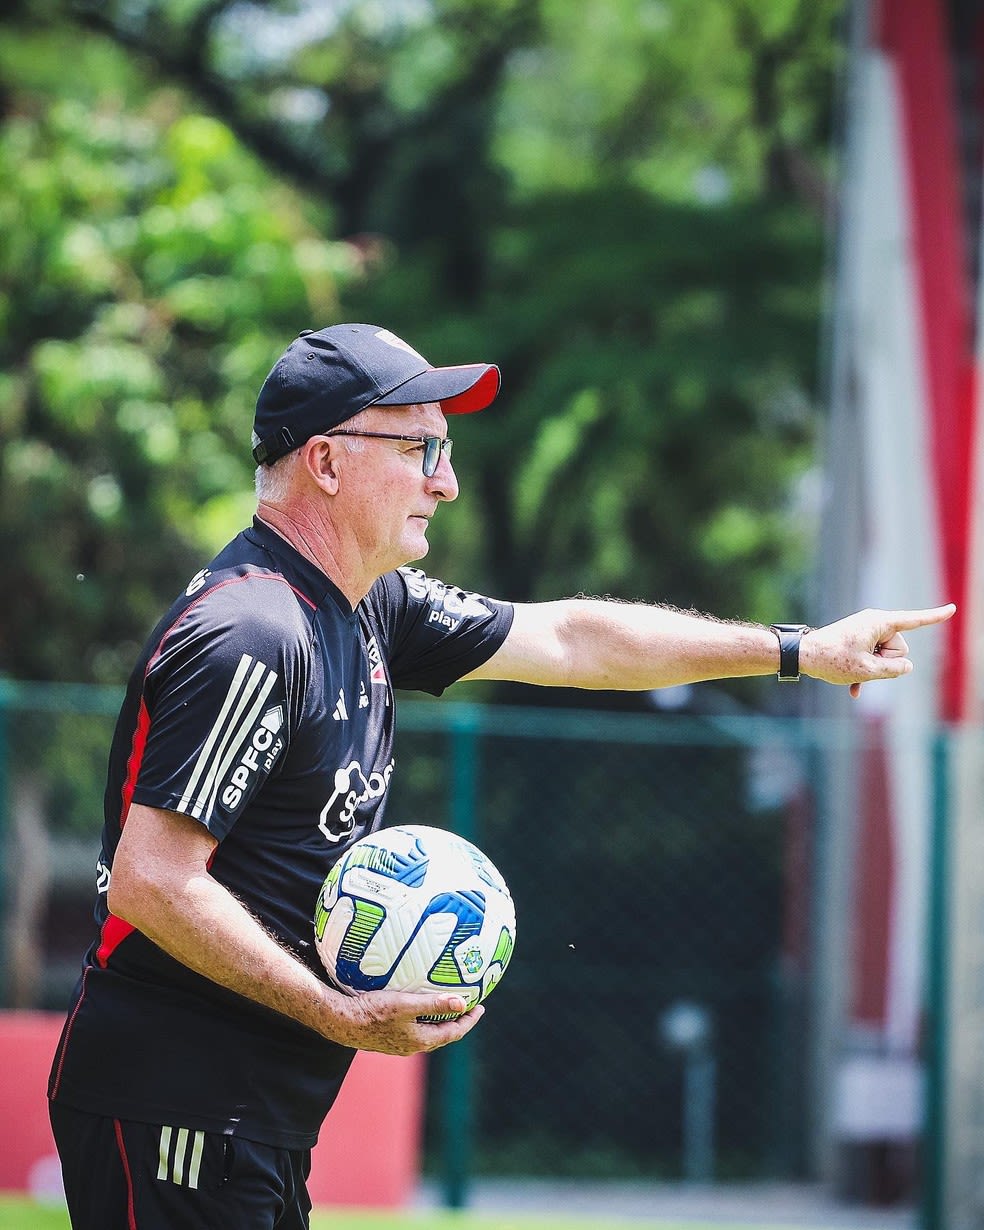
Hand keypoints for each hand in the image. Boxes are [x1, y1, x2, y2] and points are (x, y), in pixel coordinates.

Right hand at [320, 987, 484, 1054]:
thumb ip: (433, 1004)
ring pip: (429, 1034)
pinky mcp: (388, 1039)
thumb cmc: (373, 1011)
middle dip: (458, 1021)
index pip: (454, 1032)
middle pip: (443, 1035)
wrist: (341, 1022)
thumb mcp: (405, 1004)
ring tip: (448, 1007)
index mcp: (421, 1040)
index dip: (469, 1021)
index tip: (481, 1007)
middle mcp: (412, 1046)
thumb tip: (462, 1004)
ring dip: (441, 1021)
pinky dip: (425, 1021)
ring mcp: (399, 1044)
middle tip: (470, 1007)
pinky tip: (419, 1008)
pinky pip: (415, 1031)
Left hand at [799, 604, 955, 697]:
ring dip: (872, 668)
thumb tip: (907, 666)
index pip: (913, 621)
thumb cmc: (832, 660)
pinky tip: (853, 688)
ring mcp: (866, 631)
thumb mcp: (867, 670)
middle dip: (885, 662)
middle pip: (898, 648)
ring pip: (885, 656)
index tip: (953, 609)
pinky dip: (865, 672)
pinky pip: (872, 657)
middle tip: (860, 665)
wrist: (802, 655)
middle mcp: (874, 622)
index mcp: (879, 623)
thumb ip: (894, 670)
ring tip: (851, 671)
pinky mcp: (858, 639)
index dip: (934, 617)